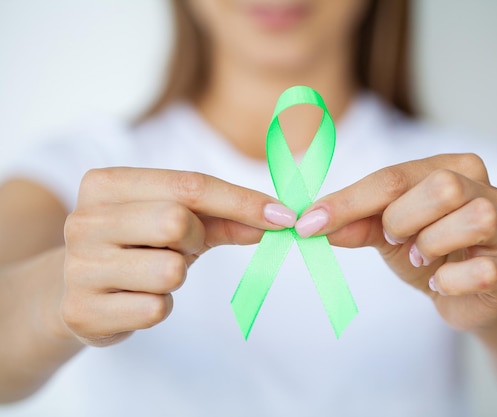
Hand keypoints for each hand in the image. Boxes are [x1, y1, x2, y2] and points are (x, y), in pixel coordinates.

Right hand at [63, 167, 295, 345]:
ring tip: (152, 272)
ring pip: (169, 271)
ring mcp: (79, 267)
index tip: (283, 216)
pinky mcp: (82, 312)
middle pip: (176, 221)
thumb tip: (277, 220)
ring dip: (175, 275)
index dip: (241, 201)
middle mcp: (84, 220)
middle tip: (179, 246)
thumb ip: (225, 217)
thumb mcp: (176, 220)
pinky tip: (137, 298)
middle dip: (193, 238)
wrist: (73, 290)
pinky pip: (155, 309)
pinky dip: (160, 306)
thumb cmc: (136, 244)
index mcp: (105, 184)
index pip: (188, 184)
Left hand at [294, 153, 496, 331]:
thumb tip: (311, 222)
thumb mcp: (388, 233)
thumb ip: (355, 223)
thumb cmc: (432, 253)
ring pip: (471, 220)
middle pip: (442, 187)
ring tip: (424, 256)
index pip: (395, 176)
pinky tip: (443, 281)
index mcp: (453, 168)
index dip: (349, 201)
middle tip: (398, 238)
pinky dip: (450, 280)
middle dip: (404, 219)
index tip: (309, 222)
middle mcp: (485, 189)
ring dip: (432, 246)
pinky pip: (482, 270)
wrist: (477, 295)